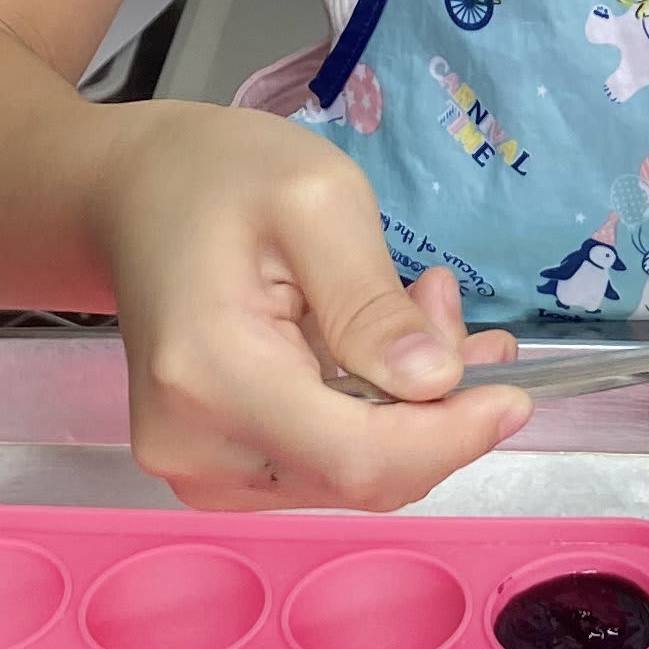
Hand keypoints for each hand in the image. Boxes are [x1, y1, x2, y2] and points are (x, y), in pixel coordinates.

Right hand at [94, 102, 528, 510]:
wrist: (133, 191)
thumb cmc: (221, 175)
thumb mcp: (318, 199)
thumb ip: (372, 299)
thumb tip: (438, 384)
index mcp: (213, 376)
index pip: (356, 458)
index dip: (449, 438)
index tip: (514, 392)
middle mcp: (194, 447)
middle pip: (358, 473)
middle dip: (434, 403)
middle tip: (443, 297)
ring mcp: (197, 466)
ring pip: (348, 472)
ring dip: (409, 403)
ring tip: (418, 302)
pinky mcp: (213, 464)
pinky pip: (320, 461)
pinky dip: (374, 411)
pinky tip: (386, 343)